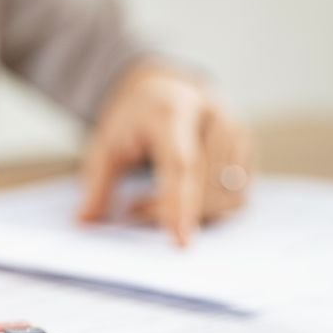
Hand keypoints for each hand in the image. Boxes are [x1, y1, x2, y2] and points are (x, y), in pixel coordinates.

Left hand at [78, 63, 251, 245]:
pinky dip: (209, 210)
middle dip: (171, 211)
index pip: (182, 163)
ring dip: (192, 213)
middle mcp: (214, 116)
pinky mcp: (248, 151)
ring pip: (226, 197)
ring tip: (151, 203)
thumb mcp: (104, 145)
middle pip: (205, 185)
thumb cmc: (133, 122)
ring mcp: (238, 132)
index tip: (179, 241)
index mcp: (174, 109)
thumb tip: (84, 222)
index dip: (180, 204)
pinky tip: (182, 199)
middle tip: (133, 211)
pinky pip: (236, 198)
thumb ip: (95, 184)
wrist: (164, 92)